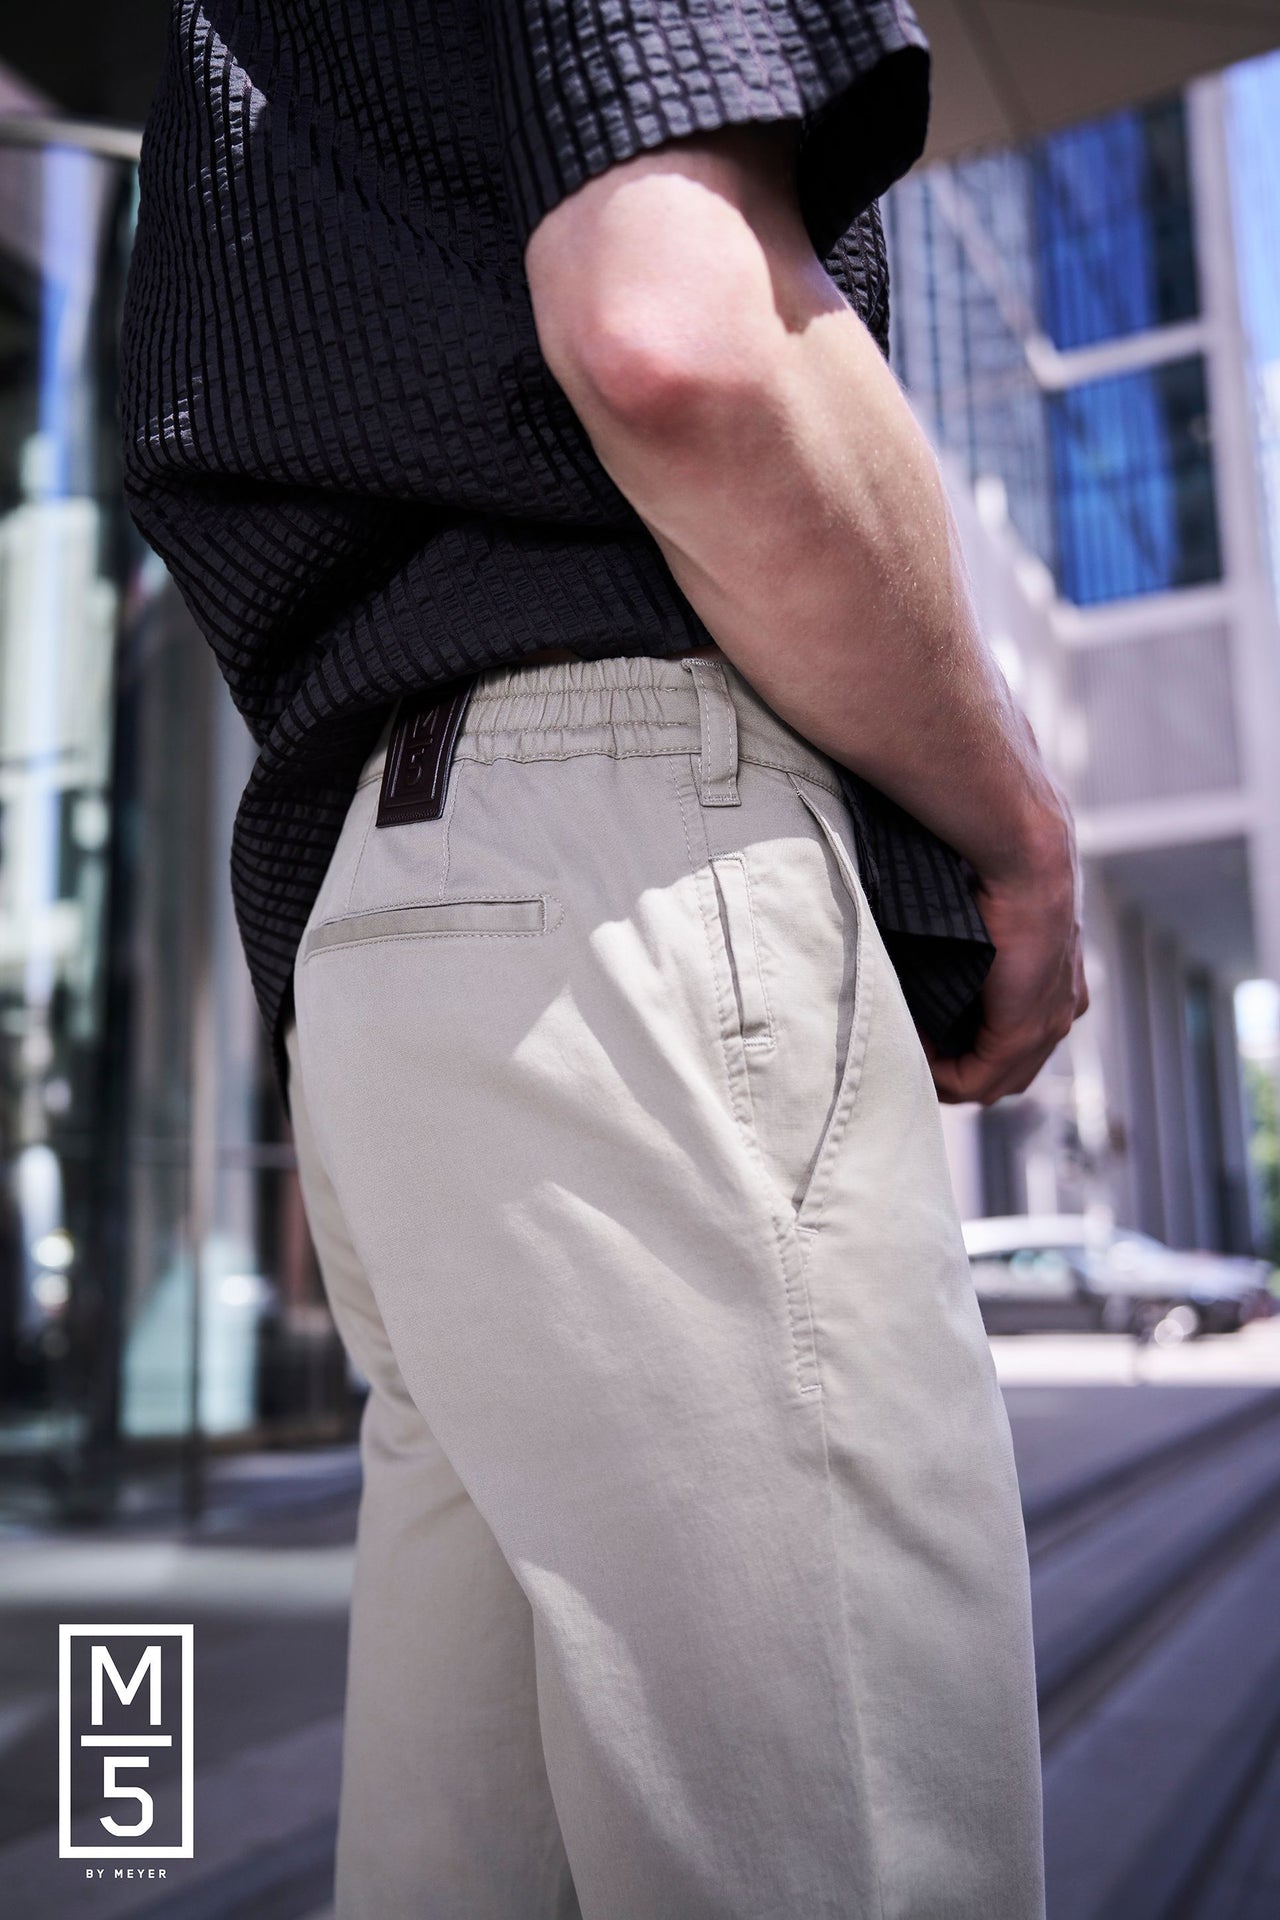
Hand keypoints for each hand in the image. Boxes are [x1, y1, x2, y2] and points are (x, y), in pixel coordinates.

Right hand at [920, 814, 1088, 1105]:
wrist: (1027, 859)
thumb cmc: (1000, 872)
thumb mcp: (989, 916)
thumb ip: (976, 951)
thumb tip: (934, 960)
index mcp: (1060, 985)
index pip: (1015, 1043)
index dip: (967, 1047)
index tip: (926, 1030)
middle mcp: (1061, 1010)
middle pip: (1006, 1072)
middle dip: (957, 1072)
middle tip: (915, 1055)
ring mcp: (1048, 1025)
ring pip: (992, 1082)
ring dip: (945, 1075)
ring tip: (910, 1050)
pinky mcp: (1023, 1032)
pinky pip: (977, 1079)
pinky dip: (940, 1071)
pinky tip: (914, 1044)